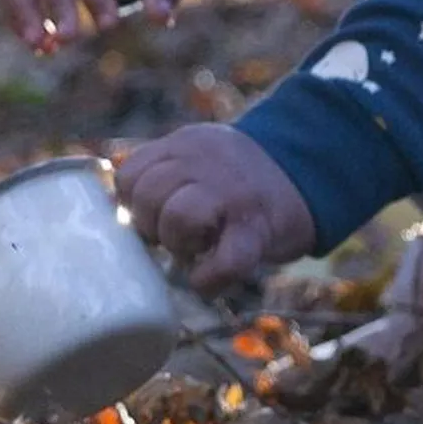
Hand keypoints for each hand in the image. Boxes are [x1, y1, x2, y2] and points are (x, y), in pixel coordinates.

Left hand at [116, 125, 316, 293]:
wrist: (313, 165)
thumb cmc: (240, 177)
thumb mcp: (199, 155)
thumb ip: (162, 171)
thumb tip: (109, 212)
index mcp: (186, 144)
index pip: (129, 174)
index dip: (131, 203)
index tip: (149, 215)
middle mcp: (206, 163)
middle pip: (148, 196)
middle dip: (151, 225)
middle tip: (173, 234)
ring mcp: (233, 194)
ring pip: (179, 219)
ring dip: (178, 244)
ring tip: (194, 248)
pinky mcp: (257, 229)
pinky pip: (223, 262)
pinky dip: (208, 279)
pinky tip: (208, 278)